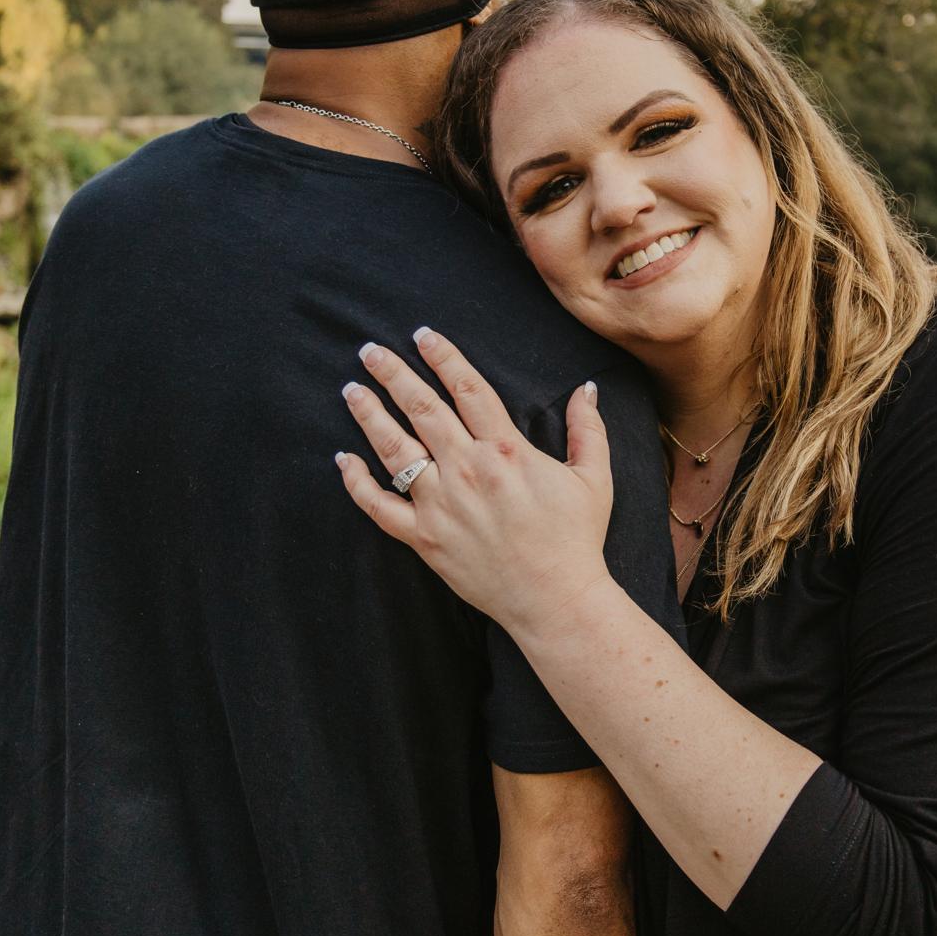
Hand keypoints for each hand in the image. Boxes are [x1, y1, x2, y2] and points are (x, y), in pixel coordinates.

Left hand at [336, 329, 613, 637]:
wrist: (555, 600)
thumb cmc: (576, 539)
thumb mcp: (593, 478)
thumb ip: (588, 429)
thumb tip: (587, 389)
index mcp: (505, 449)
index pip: (467, 387)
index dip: (442, 356)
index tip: (421, 335)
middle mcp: (466, 469)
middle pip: (422, 408)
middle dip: (393, 374)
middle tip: (369, 350)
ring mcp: (440, 504)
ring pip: (394, 449)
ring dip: (369, 415)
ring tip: (352, 389)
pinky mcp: (424, 538)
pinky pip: (380, 506)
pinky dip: (357, 483)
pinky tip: (343, 458)